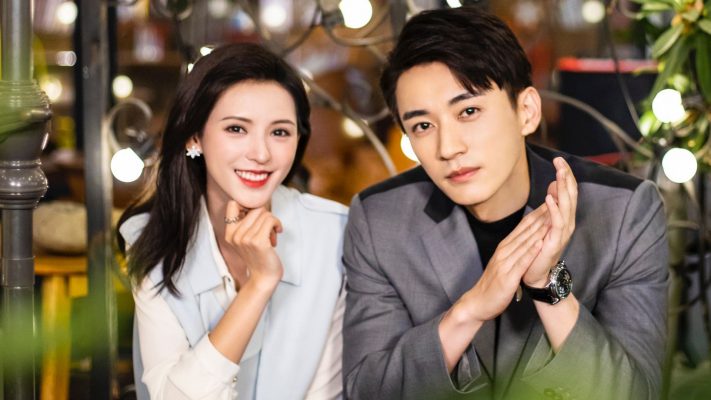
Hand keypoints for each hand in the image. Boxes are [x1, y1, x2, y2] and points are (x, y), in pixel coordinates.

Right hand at [224, 201, 283, 286]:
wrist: (263, 277)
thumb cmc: (259, 257)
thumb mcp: (246, 239)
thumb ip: (246, 223)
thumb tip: (258, 203)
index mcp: (229, 233)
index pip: (232, 204)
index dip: (247, 205)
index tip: (256, 216)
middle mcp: (235, 235)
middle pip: (254, 208)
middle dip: (265, 216)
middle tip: (268, 230)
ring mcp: (245, 238)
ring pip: (264, 213)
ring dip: (272, 222)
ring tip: (271, 234)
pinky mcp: (258, 241)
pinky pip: (271, 220)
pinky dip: (277, 224)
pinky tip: (277, 233)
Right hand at [456, 205, 549, 322]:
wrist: (477, 302)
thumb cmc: (493, 284)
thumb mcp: (504, 263)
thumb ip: (513, 251)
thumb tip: (527, 240)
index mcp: (504, 247)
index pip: (523, 227)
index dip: (537, 214)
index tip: (550, 202)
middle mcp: (504, 251)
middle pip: (525, 231)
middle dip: (541, 217)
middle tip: (555, 203)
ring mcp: (505, 263)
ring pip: (524, 243)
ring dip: (539, 230)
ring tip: (552, 218)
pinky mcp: (507, 277)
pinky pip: (521, 262)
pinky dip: (531, 252)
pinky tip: (540, 244)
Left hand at [523, 157, 577, 286]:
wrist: (535, 274)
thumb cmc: (539, 248)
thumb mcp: (545, 222)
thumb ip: (550, 206)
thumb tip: (553, 186)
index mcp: (564, 217)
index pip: (567, 191)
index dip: (565, 175)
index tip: (558, 159)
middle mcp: (567, 222)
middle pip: (570, 195)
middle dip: (565, 177)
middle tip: (560, 161)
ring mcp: (562, 232)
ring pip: (566, 206)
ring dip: (562, 189)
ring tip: (558, 174)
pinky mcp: (555, 241)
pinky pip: (557, 223)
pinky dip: (554, 209)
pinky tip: (549, 198)